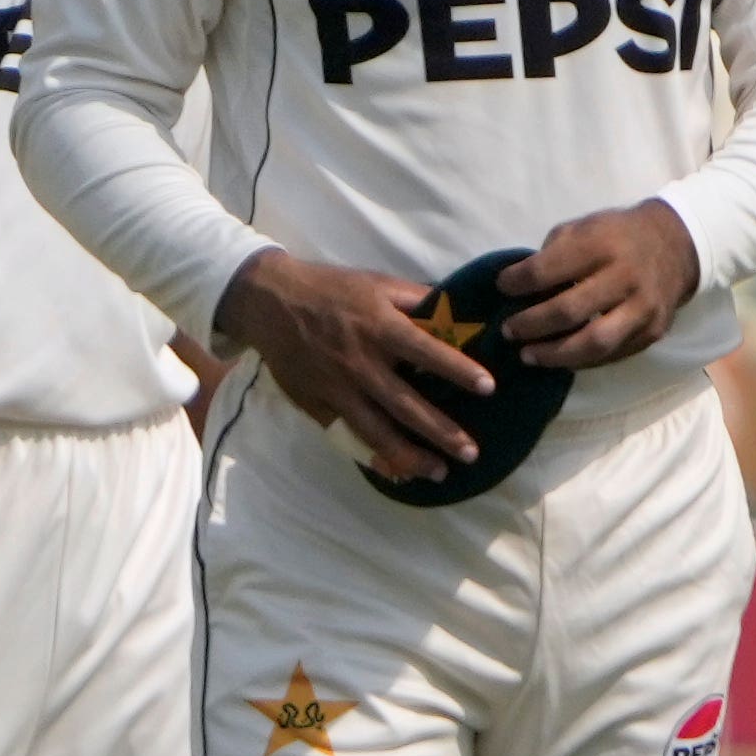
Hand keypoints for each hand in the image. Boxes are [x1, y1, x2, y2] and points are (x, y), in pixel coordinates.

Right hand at [218, 248, 491, 482]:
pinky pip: (348, 435)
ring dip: (409, 456)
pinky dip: (372, 455)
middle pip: (405, 405)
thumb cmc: (331, 289)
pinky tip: (397, 470)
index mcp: (379, 327)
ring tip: (439, 472)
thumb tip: (457, 312)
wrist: (268, 302)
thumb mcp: (377, 283)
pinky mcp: (317, 405)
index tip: (488, 388)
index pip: (426, 352)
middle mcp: (360, 363)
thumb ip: (417, 299)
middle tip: (471, 453)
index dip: (457, 370)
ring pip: (376, 431)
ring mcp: (336, 389)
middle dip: (440, 432)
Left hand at [500, 201, 701, 368]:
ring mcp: (643, 308)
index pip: (547, 270)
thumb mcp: (583, 227)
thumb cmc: (617, 235)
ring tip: (528, 356)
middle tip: (508, 331)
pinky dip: (581, 361)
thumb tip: (518, 288)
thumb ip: (552, 255)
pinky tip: (560, 358)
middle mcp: (625, 277)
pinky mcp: (653, 331)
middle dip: (530, 325)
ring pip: (593, 343)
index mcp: (601, 244)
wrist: (676, 246)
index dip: (516, 283)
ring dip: (553, 355)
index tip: (502, 287)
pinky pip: (612, 355)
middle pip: (568, 311)